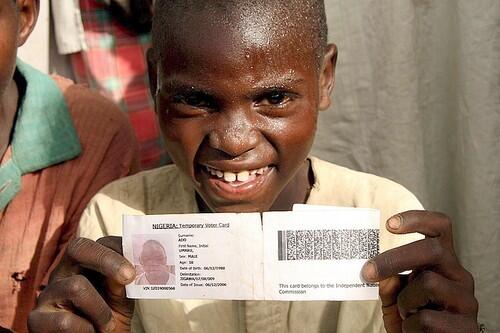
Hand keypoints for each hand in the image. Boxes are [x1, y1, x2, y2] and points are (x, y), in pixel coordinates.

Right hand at [28, 237, 135, 332]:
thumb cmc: (109, 316)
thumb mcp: (121, 295)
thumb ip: (124, 278)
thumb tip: (134, 260)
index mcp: (83, 263)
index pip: (96, 243)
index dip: (117, 249)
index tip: (139, 262)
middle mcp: (62, 272)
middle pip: (78, 248)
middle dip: (108, 260)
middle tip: (129, 276)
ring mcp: (47, 293)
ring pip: (77, 286)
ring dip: (101, 310)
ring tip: (107, 325)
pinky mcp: (37, 319)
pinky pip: (65, 320)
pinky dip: (85, 330)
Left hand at [361, 211, 478, 332]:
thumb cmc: (412, 320)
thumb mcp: (394, 298)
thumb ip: (388, 282)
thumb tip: (382, 274)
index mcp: (441, 263)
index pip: (440, 228)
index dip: (417, 219)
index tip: (389, 224)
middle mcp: (458, 276)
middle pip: (432, 250)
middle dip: (395, 259)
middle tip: (367, 271)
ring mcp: (466, 300)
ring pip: (428, 283)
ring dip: (405, 302)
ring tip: (407, 316)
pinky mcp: (466, 327)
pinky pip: (427, 319)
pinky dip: (411, 328)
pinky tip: (416, 332)